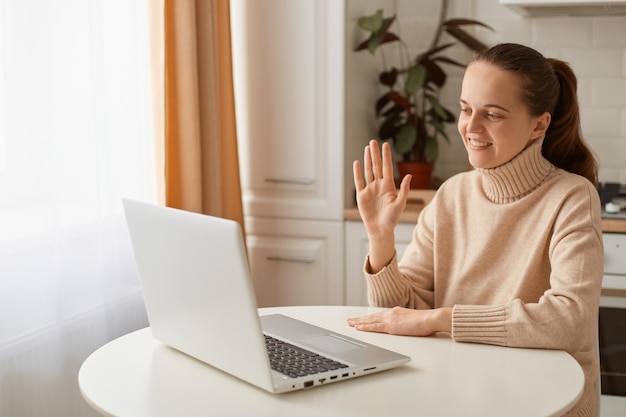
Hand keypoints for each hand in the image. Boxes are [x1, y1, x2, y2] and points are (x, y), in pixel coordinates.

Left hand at [346, 307, 451, 336]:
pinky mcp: (391, 326)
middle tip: (350, 320)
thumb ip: (406, 323)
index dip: (369, 318)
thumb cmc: (426, 321)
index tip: (362, 319)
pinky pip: (374, 327)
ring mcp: (390, 319)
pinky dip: (365, 327)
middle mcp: (391, 314)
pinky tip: (358, 328)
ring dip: (359, 322)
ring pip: (370, 321)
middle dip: (360, 319)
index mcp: (396, 313)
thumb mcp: (414, 321)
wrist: (431, 319)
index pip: (379, 316)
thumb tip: (404, 327)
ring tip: (350, 324)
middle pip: (372, 317)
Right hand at [353, 140, 410, 270]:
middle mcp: (379, 185)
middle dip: (375, 154)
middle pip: (376, 166)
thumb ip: (404, 190)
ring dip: (367, 160)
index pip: (387, 167)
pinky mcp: (362, 196)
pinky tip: (357, 163)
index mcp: (389, 186)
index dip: (386, 156)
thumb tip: (408, 175)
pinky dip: (357, 172)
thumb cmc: (392, 219)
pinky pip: (359, 181)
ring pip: (368, 171)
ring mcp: (370, 190)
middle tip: (373, 141)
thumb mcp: (400, 204)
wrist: (380, 230)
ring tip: (367, 148)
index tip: (385, 144)